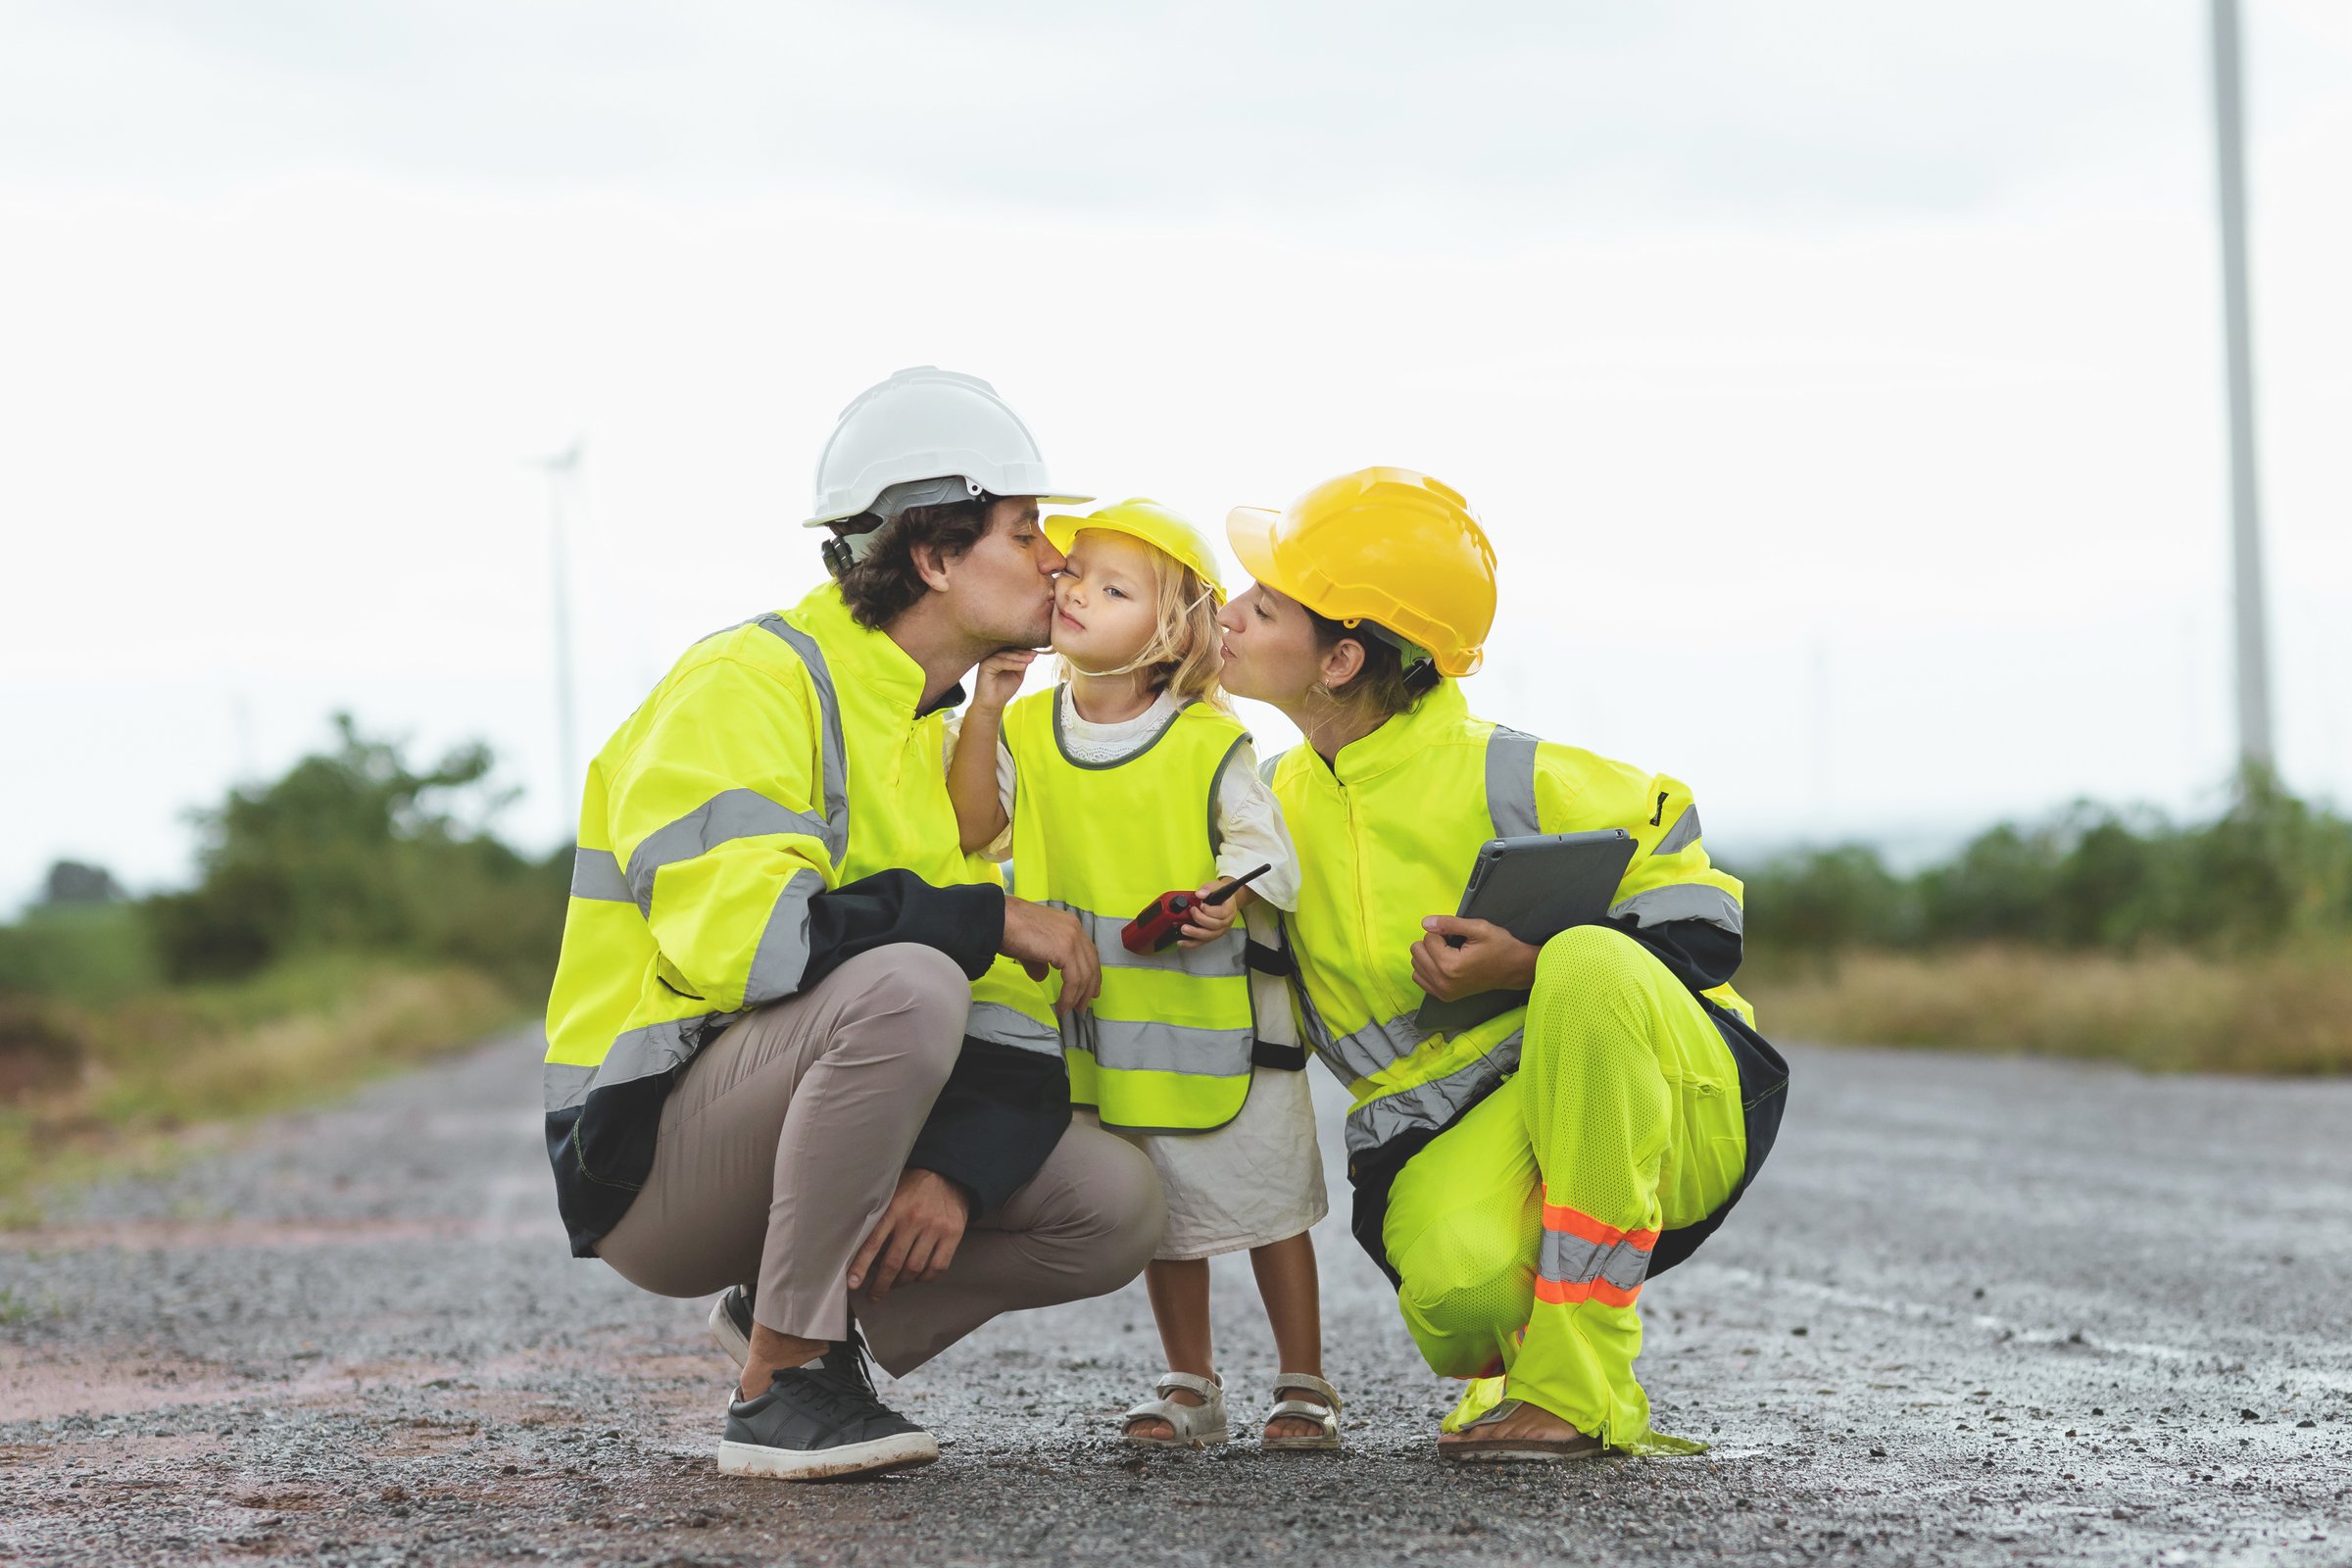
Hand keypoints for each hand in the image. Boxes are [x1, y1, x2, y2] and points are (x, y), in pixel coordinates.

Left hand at [847, 1168, 968, 1299]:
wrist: (949, 1173)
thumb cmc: (914, 1185)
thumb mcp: (892, 1191)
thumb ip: (879, 1214)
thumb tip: (856, 1244)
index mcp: (894, 1208)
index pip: (873, 1242)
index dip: (861, 1266)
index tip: (852, 1283)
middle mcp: (914, 1219)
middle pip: (894, 1263)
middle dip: (881, 1285)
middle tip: (873, 1295)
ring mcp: (935, 1228)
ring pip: (914, 1269)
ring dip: (901, 1282)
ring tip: (894, 1284)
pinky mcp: (953, 1234)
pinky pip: (937, 1267)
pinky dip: (925, 1278)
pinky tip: (917, 1277)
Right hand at [969, 649, 1035, 711]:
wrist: (993, 705)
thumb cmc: (1003, 690)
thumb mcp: (1017, 675)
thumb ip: (1022, 664)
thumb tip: (1031, 653)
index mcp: (998, 657)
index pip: (1011, 649)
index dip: (1024, 650)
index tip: (1036, 652)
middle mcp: (991, 656)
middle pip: (1009, 650)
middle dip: (1023, 652)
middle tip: (1034, 654)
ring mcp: (987, 660)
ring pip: (1005, 655)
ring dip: (1020, 657)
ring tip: (1031, 660)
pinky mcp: (984, 666)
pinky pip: (1000, 662)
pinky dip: (1013, 664)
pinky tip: (1023, 666)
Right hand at [1000, 896, 1100, 1015]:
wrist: (998, 920)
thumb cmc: (1007, 928)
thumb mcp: (1030, 947)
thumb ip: (1040, 961)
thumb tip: (1042, 976)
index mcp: (1069, 924)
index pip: (1088, 952)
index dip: (1091, 973)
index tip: (1091, 990)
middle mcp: (1075, 929)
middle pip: (1091, 964)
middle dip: (1089, 987)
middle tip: (1083, 1005)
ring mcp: (1072, 938)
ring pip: (1084, 975)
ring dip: (1078, 997)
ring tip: (1069, 1010)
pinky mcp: (1065, 950)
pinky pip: (1074, 980)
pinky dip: (1069, 997)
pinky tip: (1062, 1006)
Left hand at [1176, 880, 1243, 946]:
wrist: (1225, 901)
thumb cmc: (1220, 894)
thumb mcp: (1215, 887)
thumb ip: (1207, 889)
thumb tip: (1199, 894)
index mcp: (1229, 909)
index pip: (1221, 913)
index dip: (1210, 910)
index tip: (1201, 905)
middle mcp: (1226, 922)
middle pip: (1215, 926)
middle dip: (1200, 920)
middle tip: (1191, 913)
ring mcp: (1219, 931)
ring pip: (1209, 936)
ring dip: (1195, 933)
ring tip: (1184, 929)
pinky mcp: (1212, 936)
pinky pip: (1202, 942)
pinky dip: (1192, 943)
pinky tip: (1182, 941)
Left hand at [1409, 916, 1539, 1003]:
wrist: (1514, 969)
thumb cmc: (1500, 947)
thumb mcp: (1478, 928)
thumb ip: (1449, 923)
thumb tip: (1425, 923)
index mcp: (1450, 965)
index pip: (1427, 938)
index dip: (1442, 932)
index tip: (1458, 938)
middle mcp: (1443, 982)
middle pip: (1417, 951)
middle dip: (1433, 943)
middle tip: (1453, 946)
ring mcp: (1442, 992)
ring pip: (1416, 964)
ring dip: (1429, 955)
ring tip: (1450, 955)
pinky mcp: (1444, 996)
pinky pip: (1420, 978)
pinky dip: (1427, 968)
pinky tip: (1444, 965)